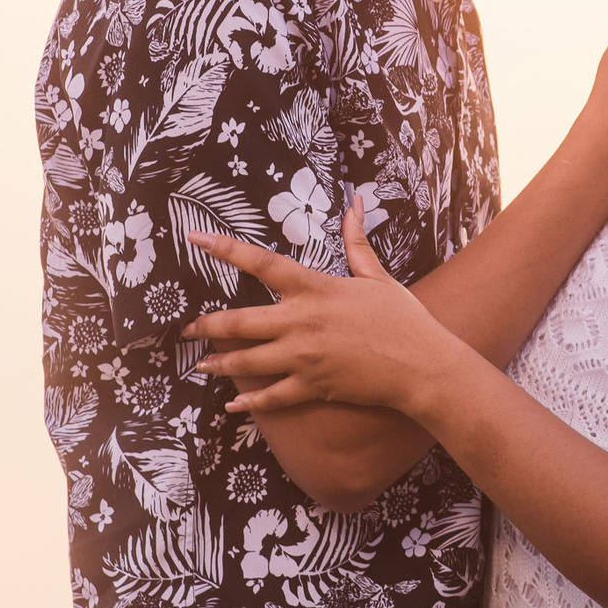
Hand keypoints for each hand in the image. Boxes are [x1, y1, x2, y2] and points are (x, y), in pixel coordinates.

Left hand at [181, 207, 451, 415]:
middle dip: (206, 326)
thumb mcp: (377, 277)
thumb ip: (357, 242)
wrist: (422, 366)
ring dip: (219, 363)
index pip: (262, 263)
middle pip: (239, 322)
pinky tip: (233, 404)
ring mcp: (304, 358)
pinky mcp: (312, 386)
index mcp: (315, 289)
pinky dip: (249, 402)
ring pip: (247, 362)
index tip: (195, 238)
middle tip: (185, 330)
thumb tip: (355, 203)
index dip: (226, 248)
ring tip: (201, 364)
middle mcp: (302, 322)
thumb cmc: (403, 319)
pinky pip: (271, 397)